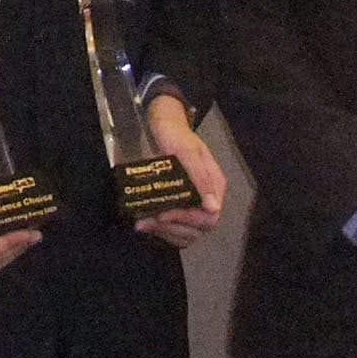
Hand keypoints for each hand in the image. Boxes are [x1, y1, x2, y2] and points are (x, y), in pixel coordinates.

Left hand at [134, 92, 228, 247]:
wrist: (161, 123)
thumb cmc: (175, 134)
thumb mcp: (186, 151)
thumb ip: (200, 178)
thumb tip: (213, 208)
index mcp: (214, 186)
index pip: (209, 218)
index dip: (188, 220)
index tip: (163, 214)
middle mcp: (206, 198)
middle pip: (198, 230)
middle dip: (172, 229)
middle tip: (146, 222)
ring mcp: (191, 202)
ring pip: (186, 233)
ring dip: (164, 233)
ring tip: (142, 224)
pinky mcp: (177, 204)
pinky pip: (174, 229)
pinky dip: (161, 231)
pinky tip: (145, 223)